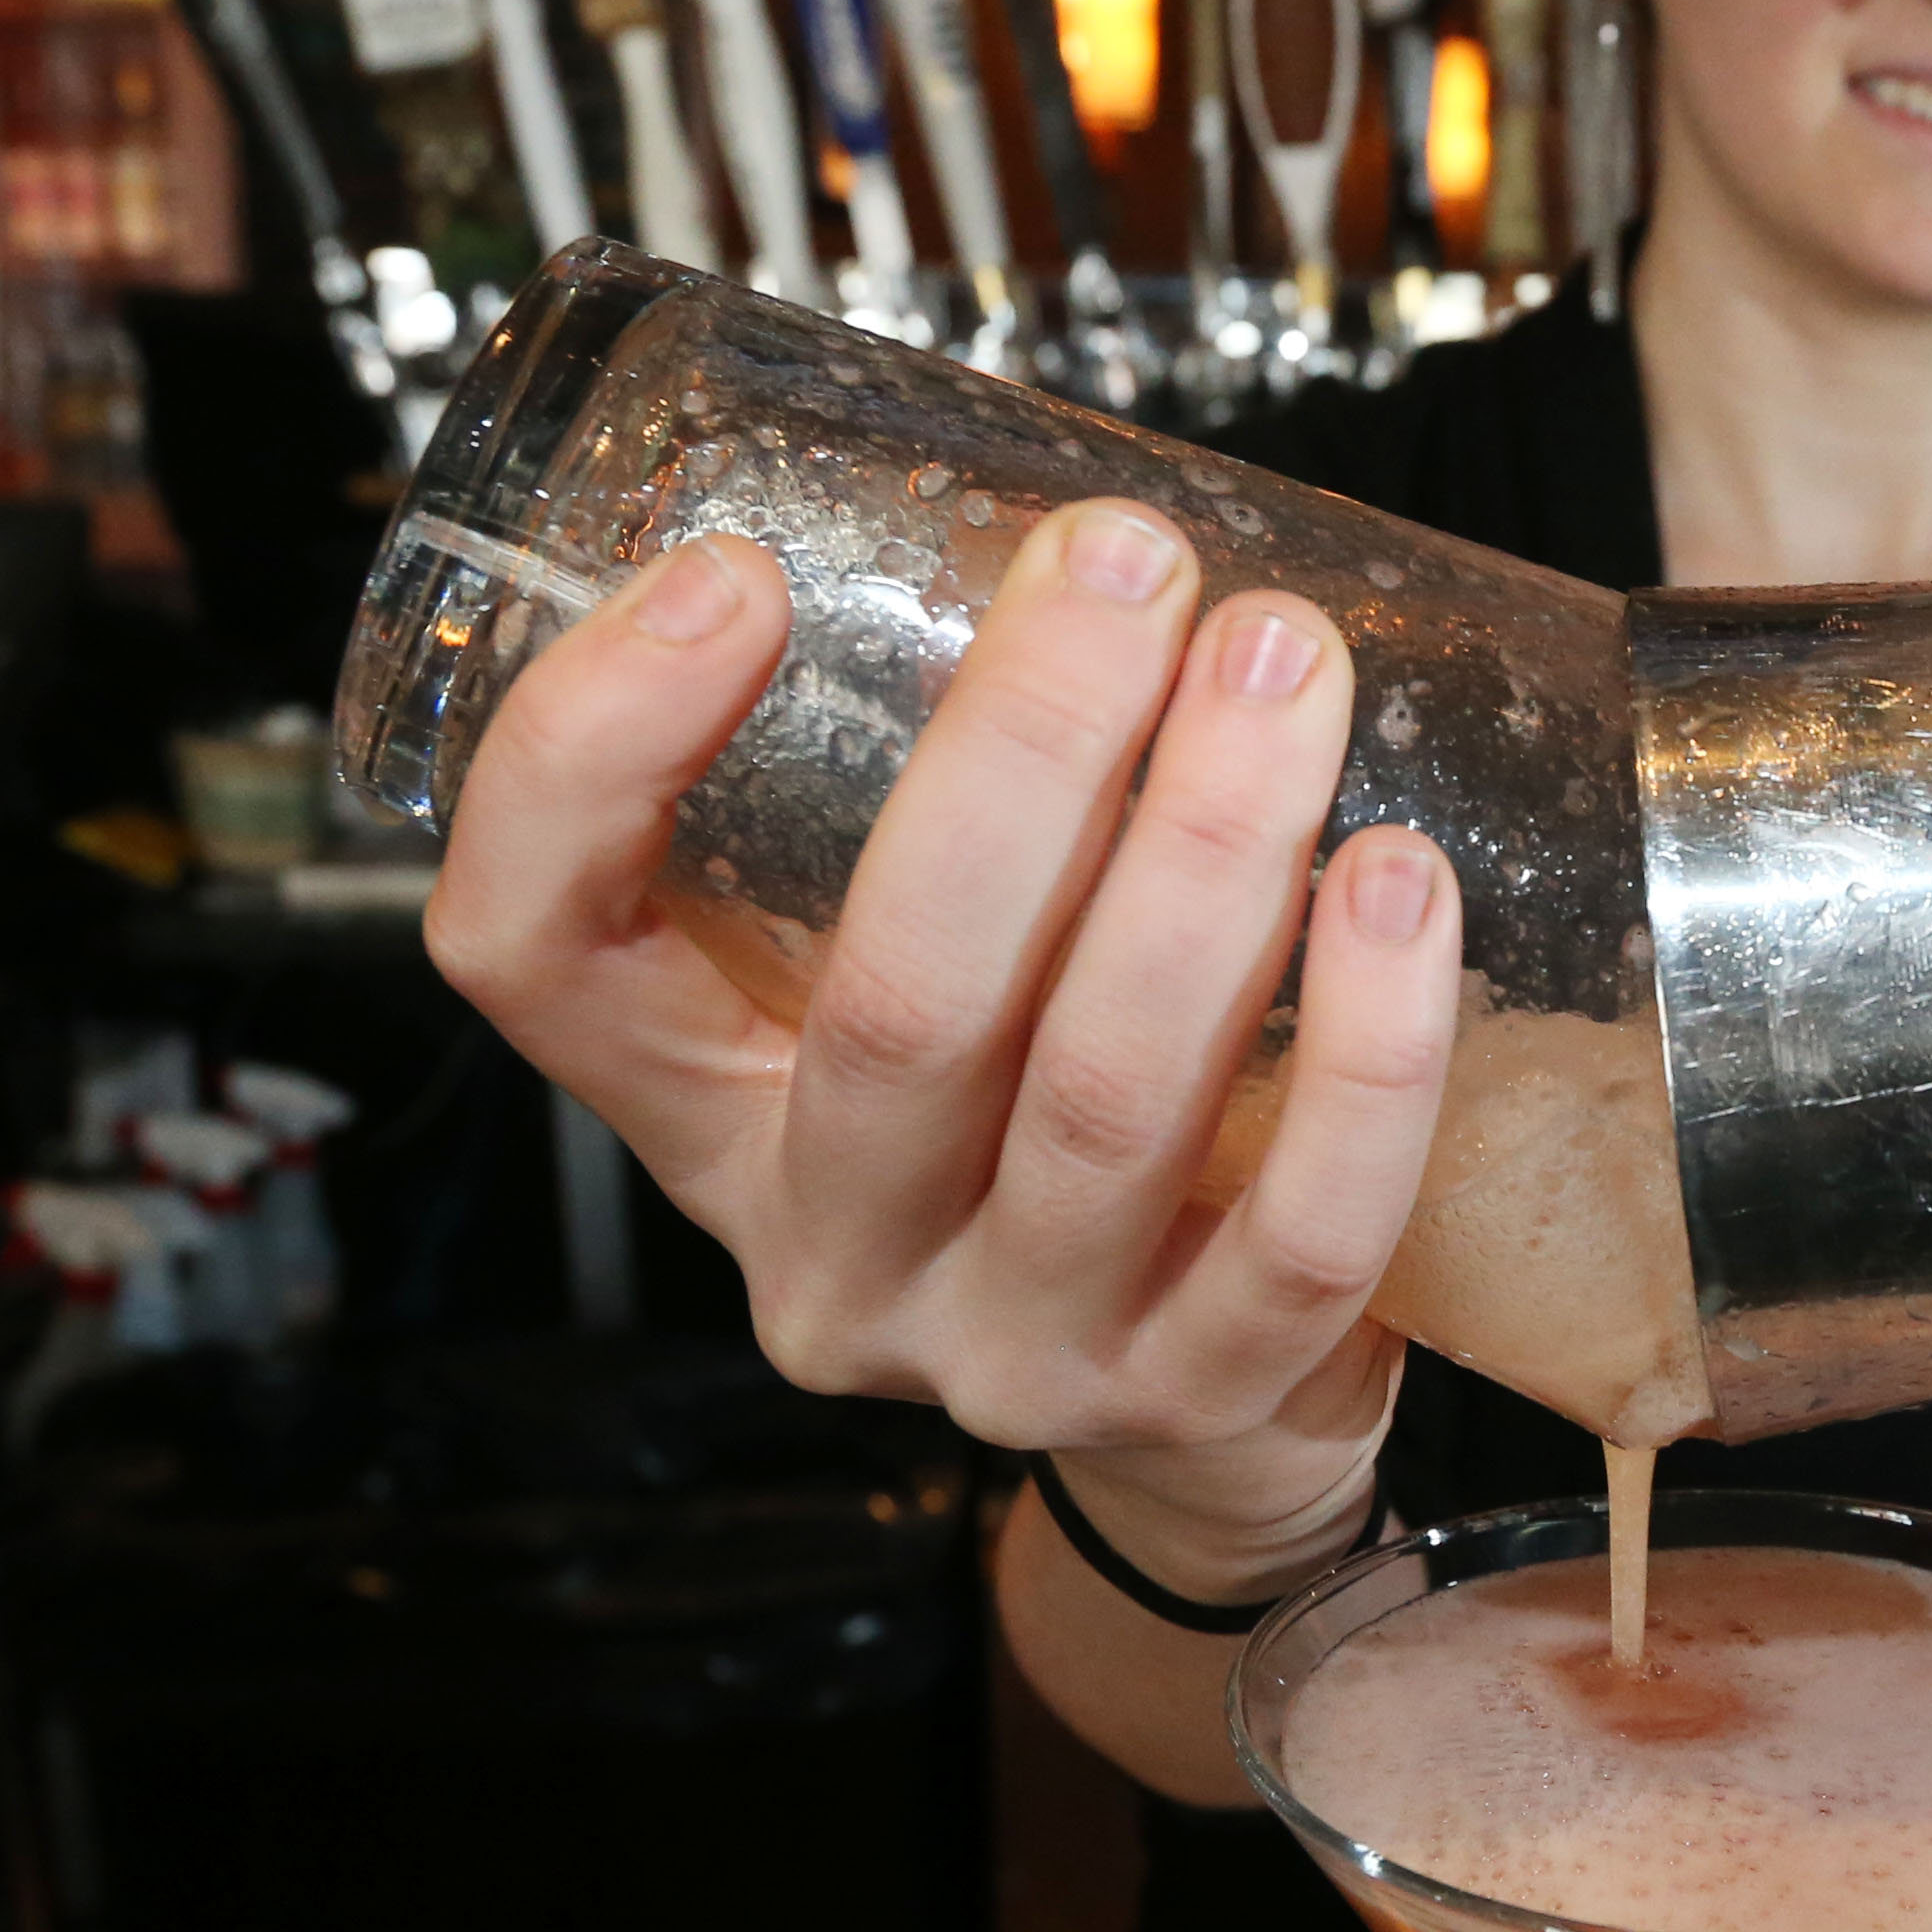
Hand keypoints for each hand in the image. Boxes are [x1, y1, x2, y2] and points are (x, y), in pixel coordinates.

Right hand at [421, 505, 1465, 1602]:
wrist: (1208, 1416)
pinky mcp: (1193, 1405)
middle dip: (1025, 750)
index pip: (533, 953)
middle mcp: (826, 1245)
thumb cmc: (1063, 1112)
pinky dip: (1366, 1050)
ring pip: (1103, 1096)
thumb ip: (934, 793)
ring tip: (1288, 672)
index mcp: (704, 1108)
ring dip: (1210, 855)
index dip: (589, 763)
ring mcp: (1006, 1348)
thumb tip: (1054, 515)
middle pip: (889, 998)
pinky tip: (1398, 886)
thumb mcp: (935, 972)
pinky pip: (1297, 1232)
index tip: (732, 573)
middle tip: (1135, 566)